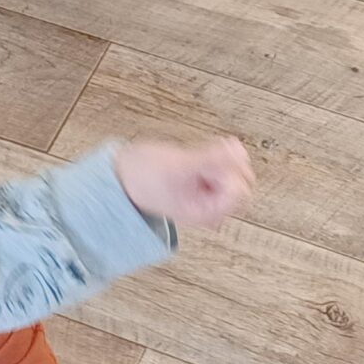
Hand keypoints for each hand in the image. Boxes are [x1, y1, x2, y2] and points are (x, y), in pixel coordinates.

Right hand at [115, 137, 253, 229]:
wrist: (122, 174)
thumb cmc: (142, 177)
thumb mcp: (178, 166)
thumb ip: (211, 160)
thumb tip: (239, 151)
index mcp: (206, 212)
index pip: (240, 192)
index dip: (229, 172)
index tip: (208, 164)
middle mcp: (210, 206)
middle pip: (242, 182)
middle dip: (227, 165)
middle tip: (203, 158)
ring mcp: (208, 194)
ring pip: (234, 172)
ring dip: (222, 158)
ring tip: (198, 155)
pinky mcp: (204, 181)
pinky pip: (224, 166)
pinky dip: (217, 156)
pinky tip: (200, 152)